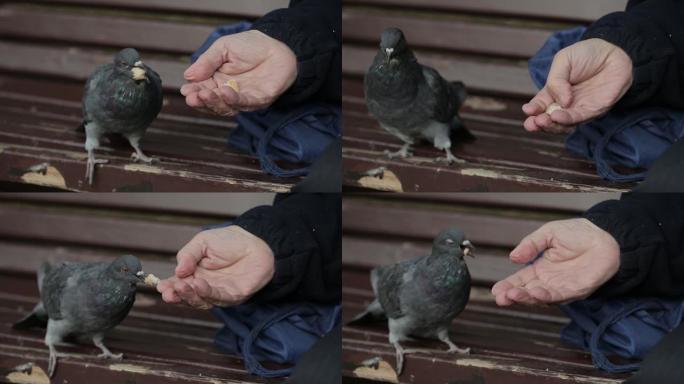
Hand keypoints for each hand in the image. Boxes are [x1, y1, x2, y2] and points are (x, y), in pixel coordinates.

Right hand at [157, 225, 274, 308]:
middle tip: (169, 291)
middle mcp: (204, 286)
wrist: (257, 241)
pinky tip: (199, 284)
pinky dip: (207, 293)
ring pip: (201, 300)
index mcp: (194, 274)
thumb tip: (177, 271)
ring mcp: (218, 293)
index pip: (178, 284)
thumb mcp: (203, 242)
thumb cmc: (230, 241)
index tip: (160, 286)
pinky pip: (218, 298)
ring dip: (190, 295)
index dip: (168, 287)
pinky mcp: (233, 296)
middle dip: (177, 295)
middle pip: (187, 296)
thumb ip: (188, 254)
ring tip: (183, 285)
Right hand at [181, 30, 296, 115]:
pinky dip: (234, 100)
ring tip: (205, 95)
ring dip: (214, 102)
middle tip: (193, 97)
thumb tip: (188, 75)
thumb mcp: (223, 48)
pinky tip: (225, 93)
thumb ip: (207, 61)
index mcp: (216, 80)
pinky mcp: (258, 100)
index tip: (186, 91)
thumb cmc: (250, 46)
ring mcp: (242, 99)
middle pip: (211, 102)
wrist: (277, 45)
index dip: (193, 92)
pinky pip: (245, 103)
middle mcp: (227, 92)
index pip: (201, 89)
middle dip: (201, 101)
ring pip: (226, 107)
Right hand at [491, 218, 619, 305]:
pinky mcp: (576, 291)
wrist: (606, 236)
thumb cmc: (578, 234)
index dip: (507, 286)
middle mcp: (548, 281)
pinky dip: (546, 296)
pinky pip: (559, 296)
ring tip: (513, 295)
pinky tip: (534, 292)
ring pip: (540, 297)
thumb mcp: (548, 233)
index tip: (495, 290)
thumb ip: (531, 244)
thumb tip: (513, 257)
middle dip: (513, 296)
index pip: (520, 280)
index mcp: (540, 268)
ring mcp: (561, 287)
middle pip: (527, 292)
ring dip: (526, 298)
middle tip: (500, 298)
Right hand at [522, 38, 632, 133]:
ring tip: (543, 120)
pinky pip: (578, 119)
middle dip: (538, 123)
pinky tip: (557, 116)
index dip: (532, 110)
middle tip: (532, 123)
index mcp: (554, 91)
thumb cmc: (588, 54)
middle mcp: (565, 104)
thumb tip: (561, 102)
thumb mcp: (564, 60)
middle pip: (548, 119)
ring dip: (550, 125)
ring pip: (562, 124)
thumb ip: (556, 80)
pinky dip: (566, 120)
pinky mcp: (594, 110)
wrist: (615, 51)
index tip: (527, 110)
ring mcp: (579, 108)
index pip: (540, 105)